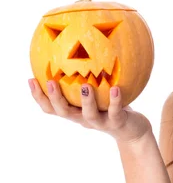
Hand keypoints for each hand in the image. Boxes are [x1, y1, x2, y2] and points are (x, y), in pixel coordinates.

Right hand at [29, 78, 151, 143]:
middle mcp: (84, 118)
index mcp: (75, 112)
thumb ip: (86, 79)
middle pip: (64, 112)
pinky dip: (115, 100)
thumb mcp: (97, 93)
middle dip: (55, 98)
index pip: (51, 108)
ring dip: (86, 100)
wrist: (132, 130)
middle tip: (50, 82)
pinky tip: (115, 88)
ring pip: (89, 114)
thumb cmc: (111, 107)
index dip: (39, 96)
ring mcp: (100, 122)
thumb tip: (78, 52)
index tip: (30, 79)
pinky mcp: (117, 122)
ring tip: (85, 86)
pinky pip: (115, 111)